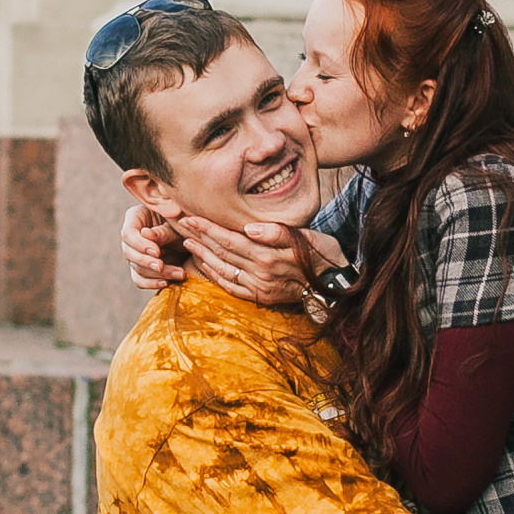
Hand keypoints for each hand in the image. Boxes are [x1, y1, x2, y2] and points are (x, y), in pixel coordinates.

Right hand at [122, 197, 184, 291]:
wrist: (194, 236)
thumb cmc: (184, 223)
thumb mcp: (176, 225)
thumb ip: (162, 231)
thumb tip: (145, 234)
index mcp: (136, 218)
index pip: (128, 234)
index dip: (140, 245)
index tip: (157, 252)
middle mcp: (132, 237)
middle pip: (128, 252)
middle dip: (146, 262)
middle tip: (161, 266)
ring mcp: (136, 254)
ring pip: (137, 268)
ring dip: (157, 274)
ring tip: (179, 274)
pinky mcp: (143, 268)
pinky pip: (140, 280)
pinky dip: (152, 283)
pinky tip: (167, 283)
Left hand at [172, 213, 338, 310]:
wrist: (337, 284)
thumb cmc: (323, 254)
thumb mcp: (307, 237)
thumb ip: (277, 232)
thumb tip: (250, 228)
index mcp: (267, 255)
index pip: (228, 238)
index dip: (206, 227)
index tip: (187, 217)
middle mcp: (259, 272)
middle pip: (220, 252)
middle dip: (197, 237)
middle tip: (176, 223)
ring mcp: (258, 287)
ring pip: (222, 268)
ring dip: (201, 254)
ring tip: (185, 240)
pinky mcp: (260, 297)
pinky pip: (230, 286)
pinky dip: (214, 275)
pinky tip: (203, 264)